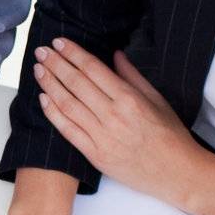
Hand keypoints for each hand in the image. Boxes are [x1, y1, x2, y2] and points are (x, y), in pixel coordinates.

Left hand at [34, 41, 214, 214]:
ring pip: (67, 105)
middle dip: (55, 64)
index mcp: (129, 98)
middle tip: (41, 51)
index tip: (59, 42)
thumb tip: (115, 55)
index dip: (73, 53)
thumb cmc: (171, 136)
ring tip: (38, 70)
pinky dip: (53, 113)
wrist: (176, 173)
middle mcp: (113, 116)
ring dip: (49, 85)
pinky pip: (68, 131)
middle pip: (75, 83)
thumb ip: (132, 76)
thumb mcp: (157, 99)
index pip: (93, 69)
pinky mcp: (95, 155)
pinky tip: (43, 99)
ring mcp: (102, 137)